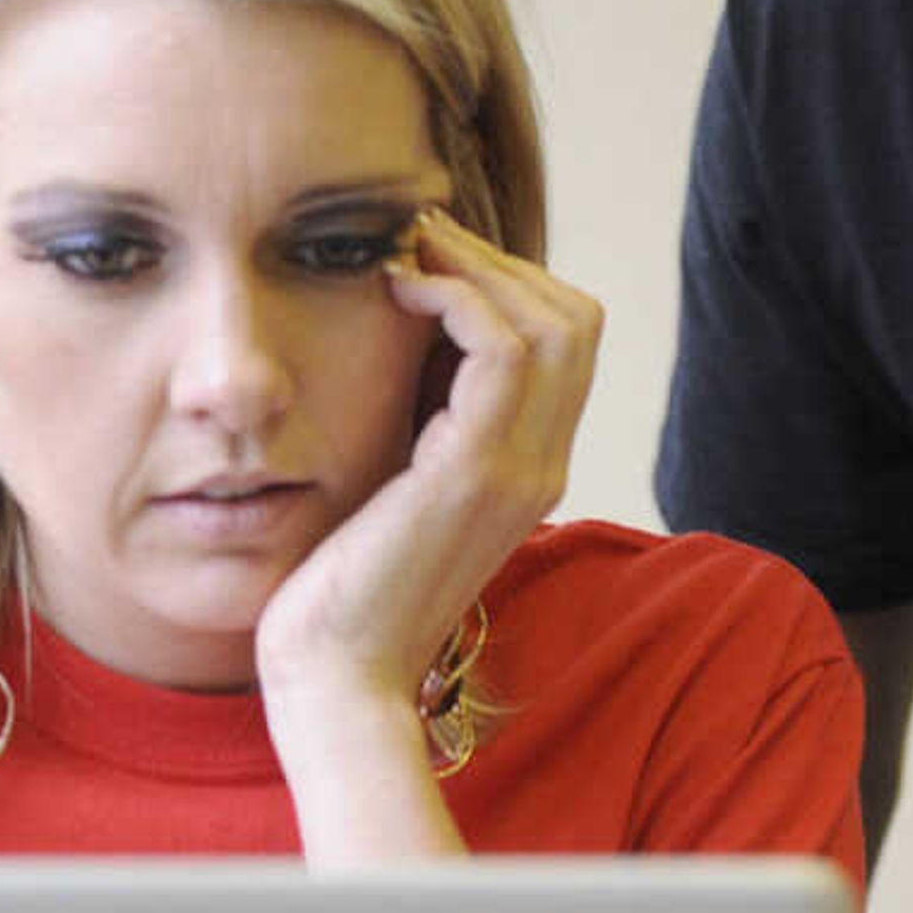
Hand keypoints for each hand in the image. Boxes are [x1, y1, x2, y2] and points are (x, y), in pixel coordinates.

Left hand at [254, 210, 598, 810]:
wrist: (338, 673)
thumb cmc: (345, 585)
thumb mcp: (395, 485)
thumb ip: (419, 425)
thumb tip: (402, 344)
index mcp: (529, 468)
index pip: (565, 342)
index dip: (505, 282)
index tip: (425, 261)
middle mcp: (541, 466)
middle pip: (574, 318)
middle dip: (496, 259)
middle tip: (417, 239)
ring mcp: (517, 470)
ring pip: (554, 323)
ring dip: (477, 268)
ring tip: (406, 256)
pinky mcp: (473, 473)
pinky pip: (502, 351)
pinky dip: (455, 301)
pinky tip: (396, 295)